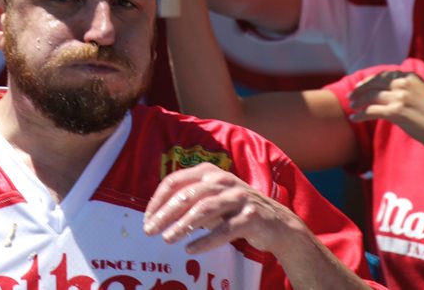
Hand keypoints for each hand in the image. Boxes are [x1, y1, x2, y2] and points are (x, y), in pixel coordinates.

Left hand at [143, 163, 308, 255]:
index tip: (147, 217)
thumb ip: (189, 201)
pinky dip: (205, 240)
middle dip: (164, 213)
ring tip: (167, 239)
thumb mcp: (211, 201)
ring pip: (204, 209)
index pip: (175, 181)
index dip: (158, 199)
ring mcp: (238, 197)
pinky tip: (191, 249)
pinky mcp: (251, 216)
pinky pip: (224, 230)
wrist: (277, 223)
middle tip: (150, 230)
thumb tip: (156, 214)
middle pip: (187, 194)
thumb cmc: (236, 211)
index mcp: (209, 173)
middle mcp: (223, 180)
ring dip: (182, 225)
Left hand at [348, 70, 423, 155]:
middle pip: (374, 83)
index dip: (370, 80)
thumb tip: (391, 94)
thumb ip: (408, 91)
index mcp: (411, 78)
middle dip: (360, 89)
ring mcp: (399, 97)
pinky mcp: (396, 112)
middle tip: (351, 96)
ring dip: (358, 102)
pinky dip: (360, 114)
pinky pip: (371, 111)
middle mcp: (404, 84)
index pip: (384, 75)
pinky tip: (354, 118)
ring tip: (351, 107)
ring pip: (370, 96)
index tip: (361, 85)